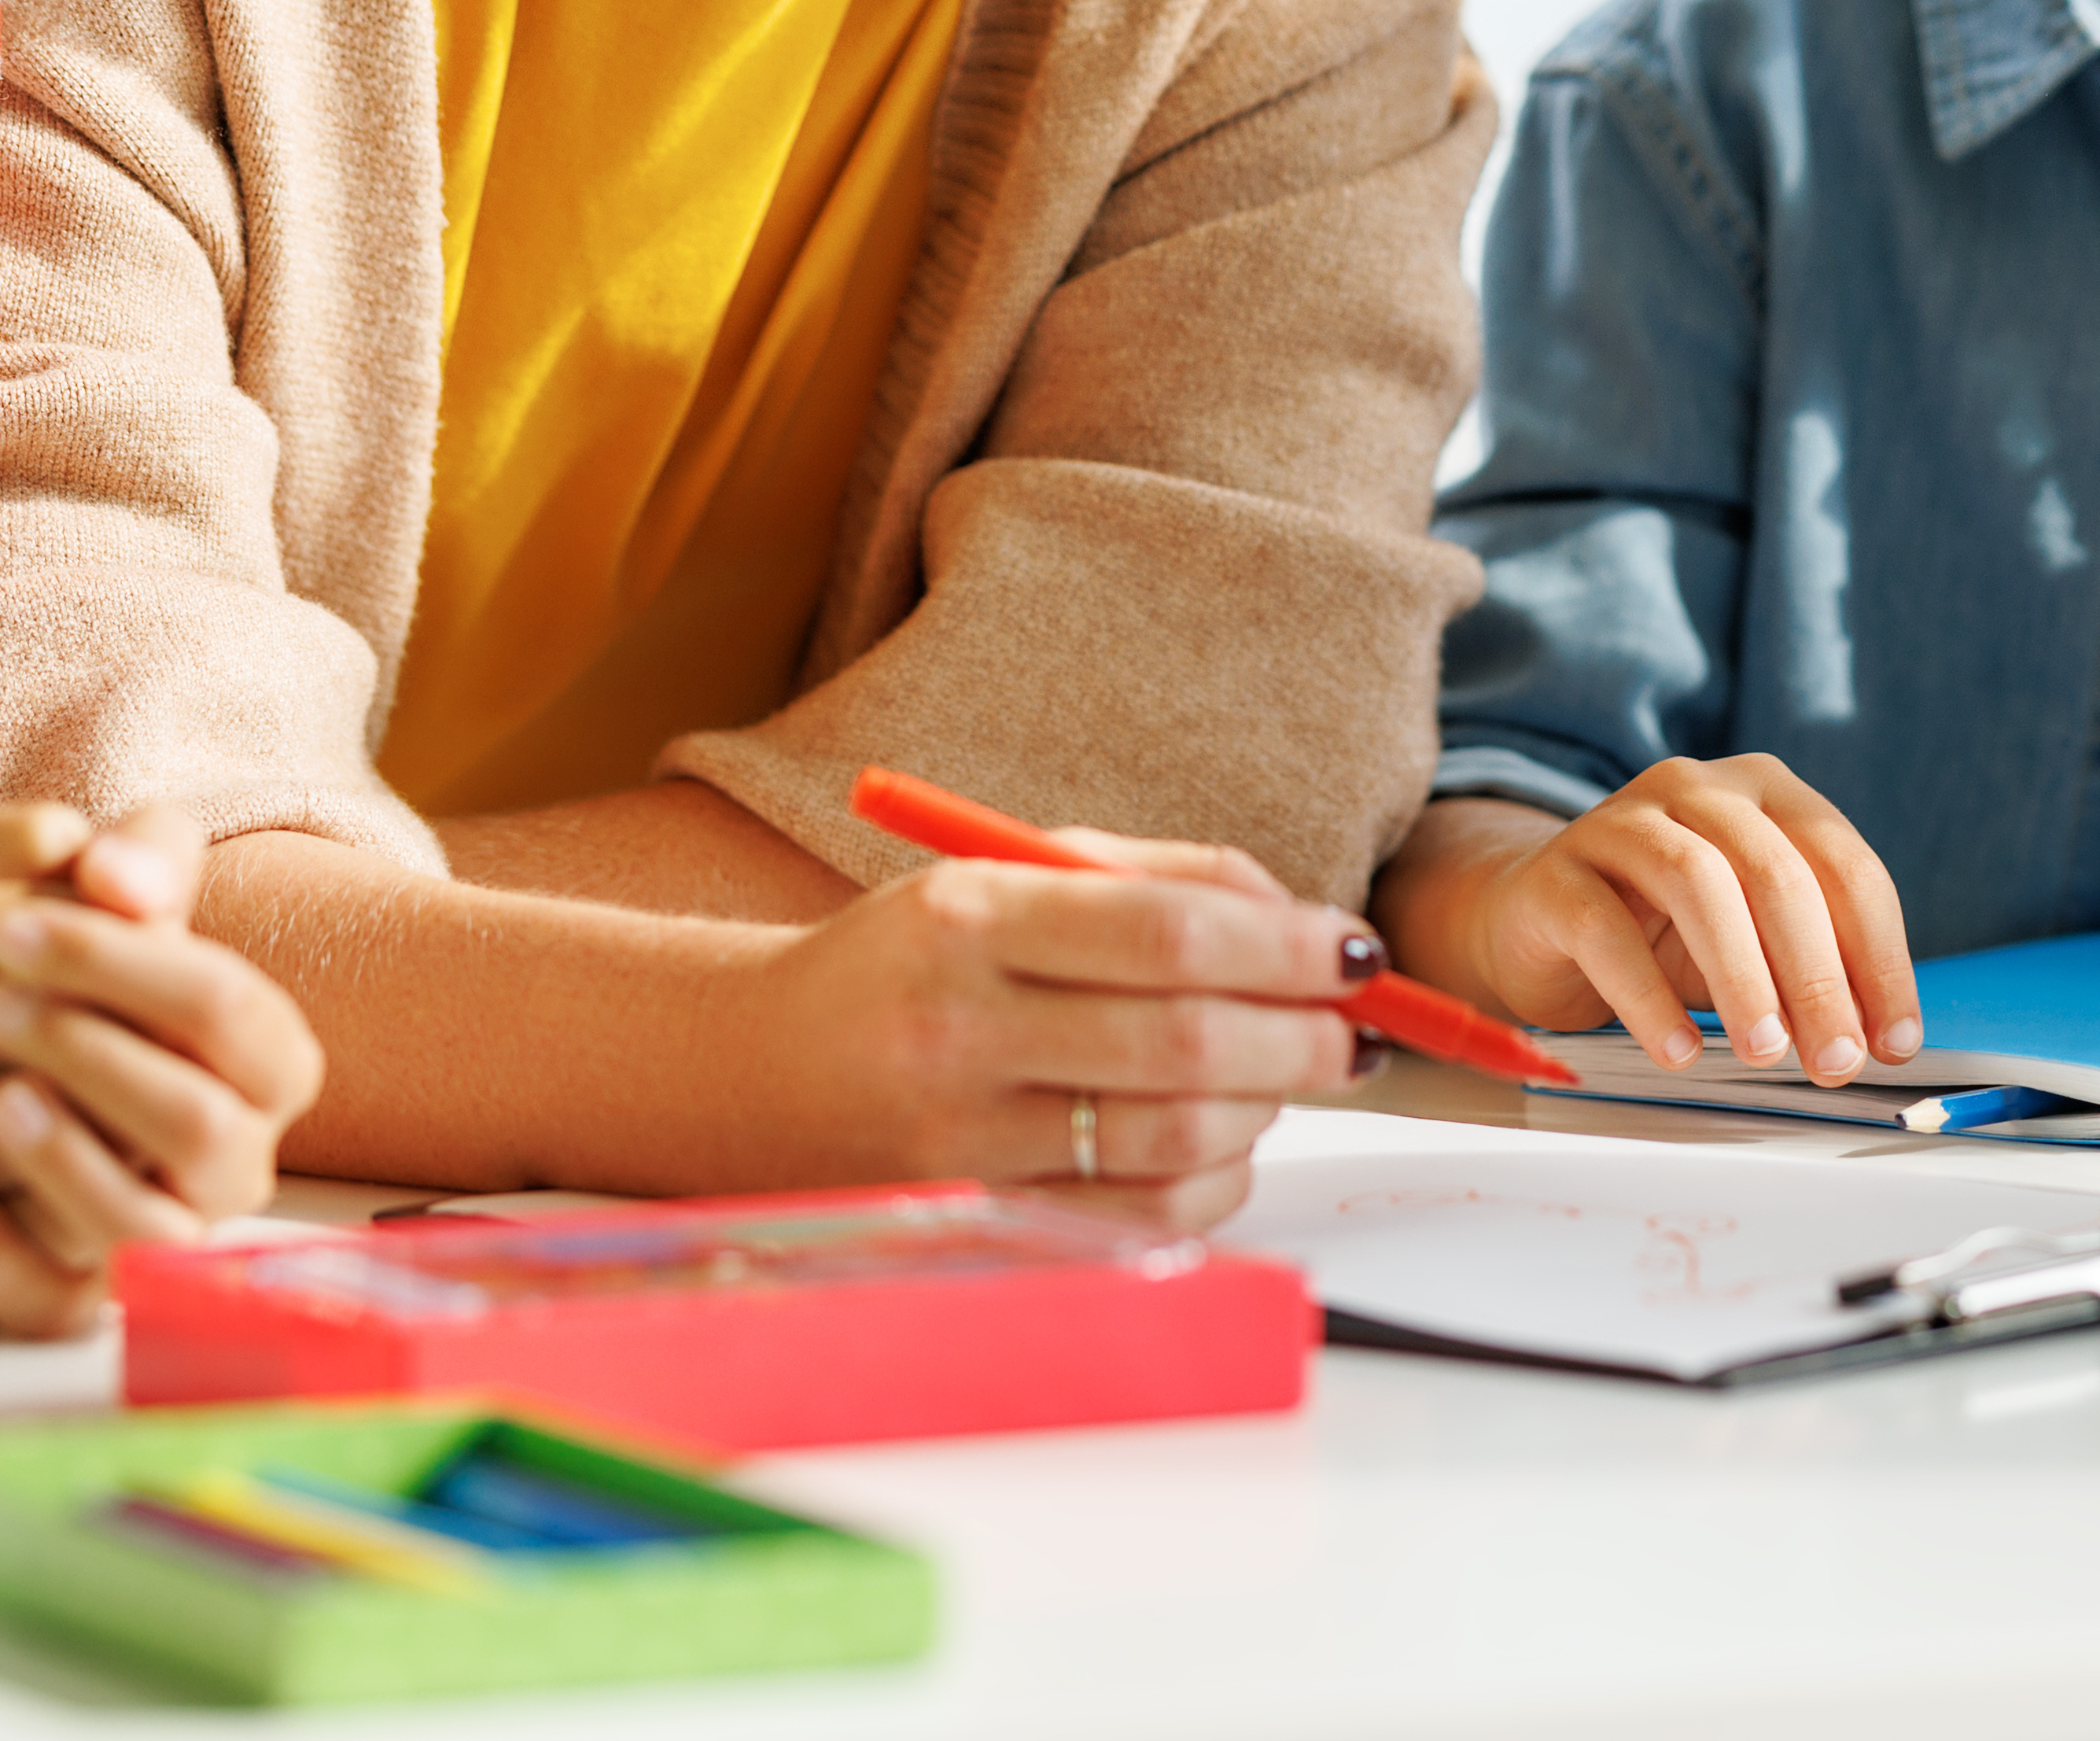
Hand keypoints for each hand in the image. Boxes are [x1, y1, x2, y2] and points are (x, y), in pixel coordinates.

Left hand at [0, 808, 324, 1328]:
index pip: (230, 1012)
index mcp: (266, 1063)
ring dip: (67, 1162)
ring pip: (145, 1233)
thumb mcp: (112, 903)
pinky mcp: (79, 1298)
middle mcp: (233, 1163)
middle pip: (199, 1123)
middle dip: (92, 1056)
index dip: (126, 965)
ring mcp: (161, 1238)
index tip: (14, 926)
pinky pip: (53, 1306)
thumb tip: (113, 871)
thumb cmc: (69, 981)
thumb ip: (137, 863)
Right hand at [742, 833, 1375, 1231]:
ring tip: (1291, 1072)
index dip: (1287, 947)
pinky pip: (1142, 1216)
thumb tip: (1302, 921)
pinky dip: (1217, 1180)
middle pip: (1186, 1042)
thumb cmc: (906, 963)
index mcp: (969, 920)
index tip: (1355, 950)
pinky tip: (1226, 1139)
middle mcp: (959, 1031)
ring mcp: (964, 1141)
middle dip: (1306, 1036)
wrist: (741, 1071)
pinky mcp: (978, 1221)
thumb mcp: (1005, 879)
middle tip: (1358, 1027)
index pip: (1167, 934)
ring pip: (1175, 1138)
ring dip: (1269, 1106)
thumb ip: (1157, 881)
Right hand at [1413, 763, 1913, 1087]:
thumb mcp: (1754, 941)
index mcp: (1766, 792)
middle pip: (1778, 873)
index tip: (1893, 1041)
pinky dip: (1647, 998)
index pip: (1846, 867)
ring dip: (1743, 977)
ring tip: (1765, 1052)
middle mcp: (1697, 789)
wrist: (1536, 920)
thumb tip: (1877, 1044)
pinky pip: (1605, 929)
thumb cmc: (1663, 931)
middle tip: (1835, 1059)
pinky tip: (1677, 1051)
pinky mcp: (1558, 872)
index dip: (1879, 958)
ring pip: (1698, 882)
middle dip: (1819, 977)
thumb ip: (1812, 973)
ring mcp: (1622, 822)